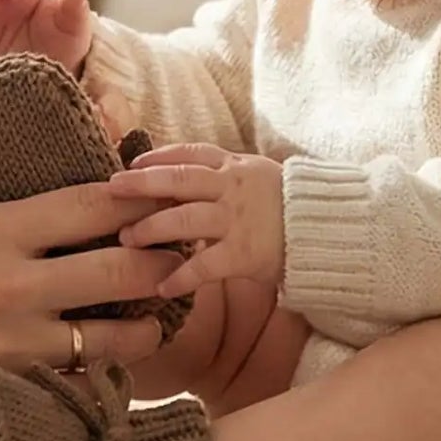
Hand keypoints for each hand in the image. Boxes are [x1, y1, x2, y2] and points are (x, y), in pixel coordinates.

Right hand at [0, 179, 181, 440]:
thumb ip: (2, 230)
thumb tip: (62, 217)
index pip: (90, 203)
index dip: (140, 200)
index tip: (167, 200)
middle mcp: (11, 282)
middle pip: (122, 267)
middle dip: (164, 267)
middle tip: (181, 266)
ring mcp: (13, 344)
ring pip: (114, 337)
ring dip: (144, 332)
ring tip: (153, 327)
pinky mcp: (10, 392)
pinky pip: (78, 388)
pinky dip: (99, 382)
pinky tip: (107, 378)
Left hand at [111, 144, 285, 298]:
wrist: (331, 232)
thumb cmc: (287, 206)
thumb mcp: (255, 176)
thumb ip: (219, 175)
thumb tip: (174, 175)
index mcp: (234, 167)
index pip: (189, 154)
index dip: (156, 157)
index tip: (130, 164)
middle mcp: (233, 188)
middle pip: (179, 179)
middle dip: (141, 184)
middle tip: (110, 189)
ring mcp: (238, 220)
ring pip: (185, 218)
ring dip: (152, 228)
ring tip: (126, 239)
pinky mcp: (245, 253)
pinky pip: (206, 265)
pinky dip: (182, 276)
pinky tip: (162, 285)